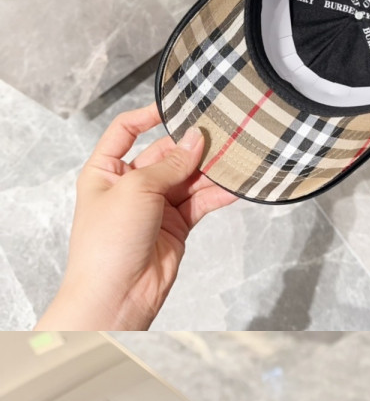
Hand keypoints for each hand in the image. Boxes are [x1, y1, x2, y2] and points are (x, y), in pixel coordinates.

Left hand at [42, 105, 211, 335]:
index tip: (175, 105)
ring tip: (233, 157)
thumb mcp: (135, 190)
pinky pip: (199, 203)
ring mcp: (153, 207)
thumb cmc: (106, 244)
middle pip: (164, 154)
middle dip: (190, 145)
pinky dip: (216, 195)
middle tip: (219, 133)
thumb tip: (194, 140)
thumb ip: (169, 164)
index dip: (147, 115)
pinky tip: (234, 186)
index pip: (125, 130)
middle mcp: (129, 186)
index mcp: (105, 170)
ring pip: (186, 178)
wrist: (115, 295)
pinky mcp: (175, 227)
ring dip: (208, 169)